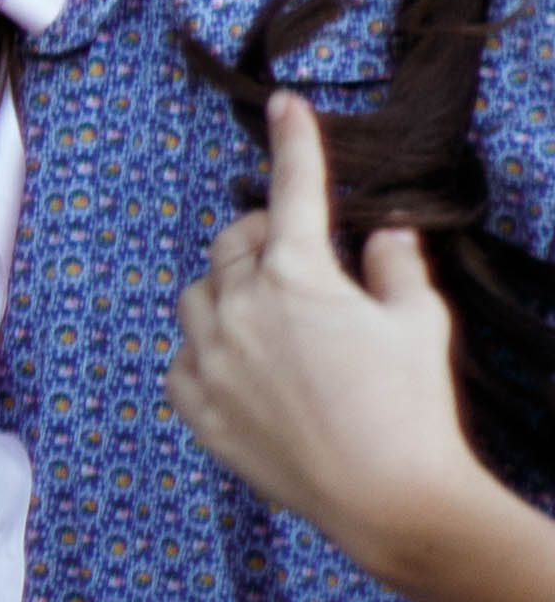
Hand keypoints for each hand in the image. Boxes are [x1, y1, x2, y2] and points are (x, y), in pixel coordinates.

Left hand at [171, 91, 490, 568]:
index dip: (294, 143)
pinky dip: (206, 351)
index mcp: (298, 274)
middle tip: (297, 258)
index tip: (286, 105)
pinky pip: (182, 359)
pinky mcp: (195, 405)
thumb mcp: (419, 323)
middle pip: (233, 242)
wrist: (384, 495)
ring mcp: (210, 356)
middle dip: (262, 237)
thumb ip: (397, 268)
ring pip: (197, 296)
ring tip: (269, 317)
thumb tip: (385, 234)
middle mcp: (240, 305)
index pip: (295, 190)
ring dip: (226, 291)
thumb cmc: (411, 404)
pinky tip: (242, 367)